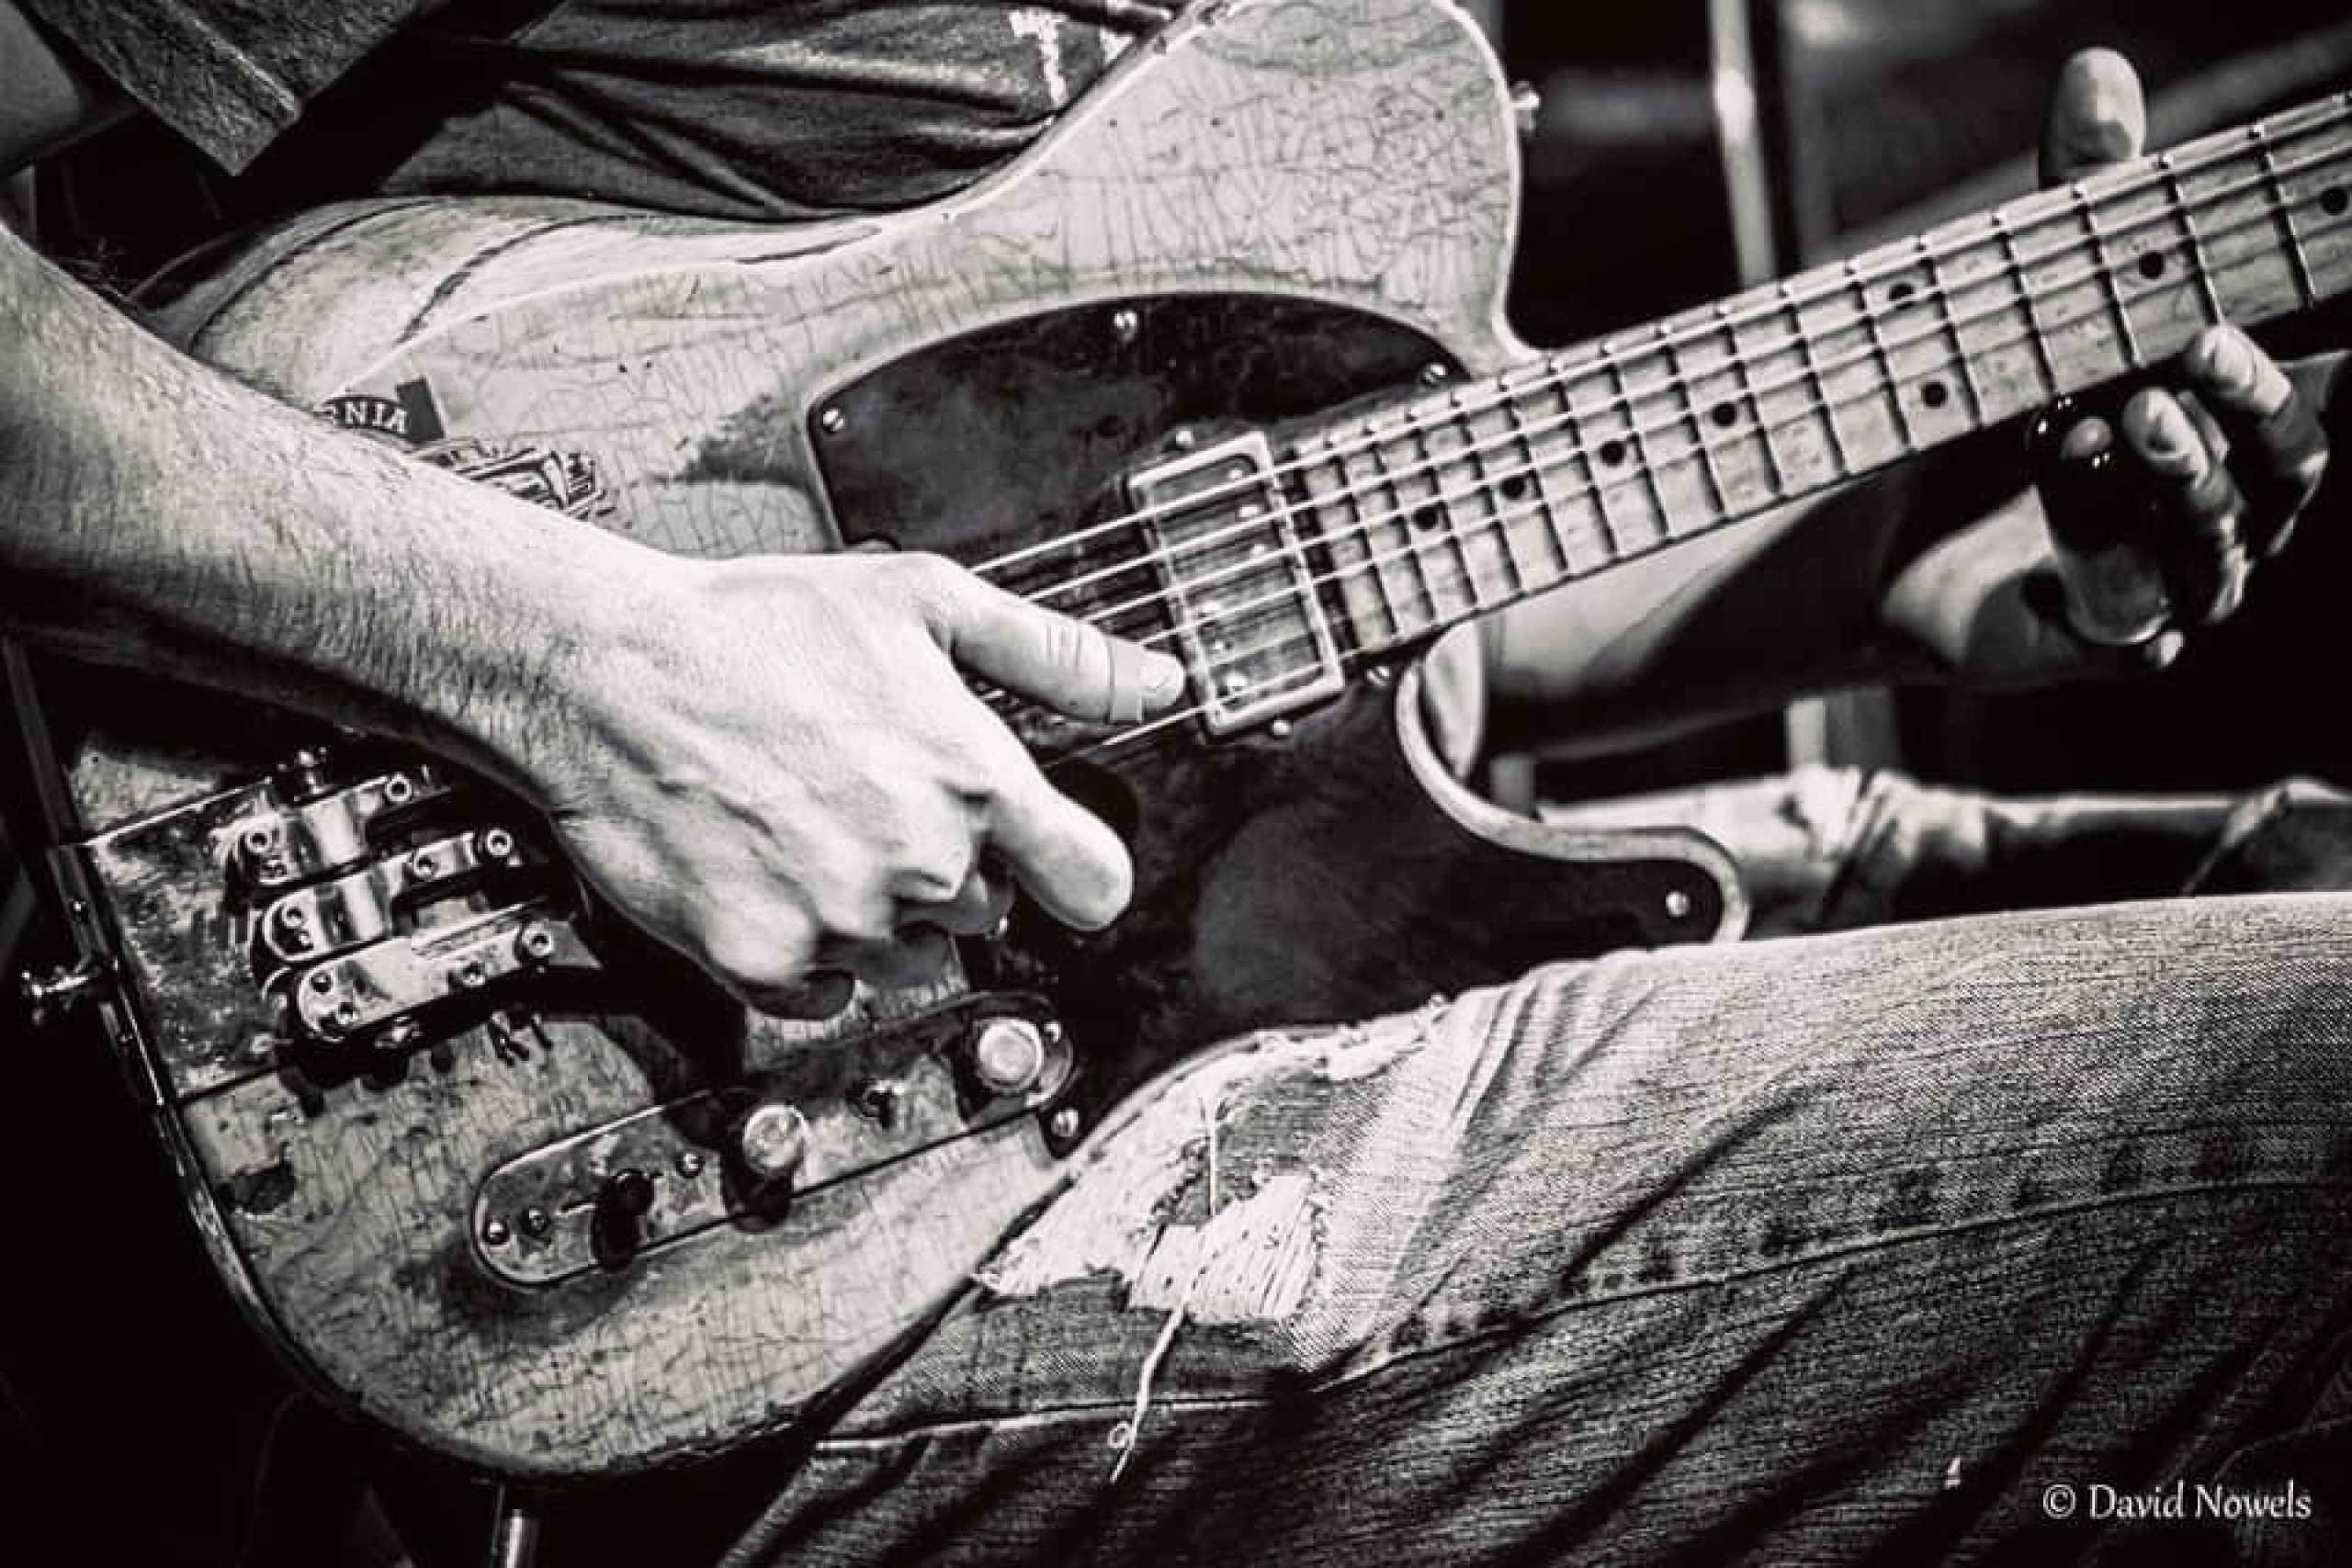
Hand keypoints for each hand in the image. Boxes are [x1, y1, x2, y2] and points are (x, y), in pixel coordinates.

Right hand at [524, 548, 1182, 1015]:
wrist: (606, 669)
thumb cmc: (755, 626)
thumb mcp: (925, 602)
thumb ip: (1055, 655)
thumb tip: (1154, 682)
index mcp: (975, 782)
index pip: (1093, 886)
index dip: (1074, 870)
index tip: (1047, 859)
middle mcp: (919, 866)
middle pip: (988, 915)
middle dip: (950, 867)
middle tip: (875, 795)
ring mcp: (840, 923)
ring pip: (909, 958)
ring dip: (879, 912)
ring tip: (816, 825)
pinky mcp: (760, 962)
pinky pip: (825, 994)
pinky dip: (807, 951)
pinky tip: (772, 871)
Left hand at [1883, 49, 2343, 686]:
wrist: (1882, 541)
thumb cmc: (1997, 410)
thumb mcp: (2038, 296)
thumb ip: (2083, 197)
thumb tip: (2096, 66)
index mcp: (2252, 421)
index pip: (2340, 389)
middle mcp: (2239, 507)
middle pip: (2287, 458)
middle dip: (2250, 398)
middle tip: (2198, 347)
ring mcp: (2182, 583)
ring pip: (2218, 534)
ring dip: (2179, 470)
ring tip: (2128, 416)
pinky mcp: (2113, 642)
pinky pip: (2133, 604)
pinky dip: (2100, 536)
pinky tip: (2059, 478)